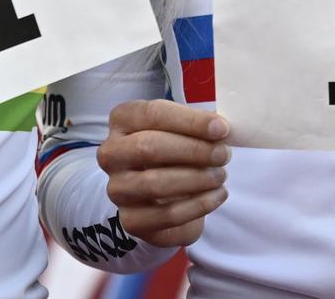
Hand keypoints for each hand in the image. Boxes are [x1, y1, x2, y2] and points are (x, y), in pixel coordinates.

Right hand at [98, 99, 230, 248]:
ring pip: (155, 183)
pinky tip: (218, 195)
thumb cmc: (173, 154)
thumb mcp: (180, 131)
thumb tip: (219, 129)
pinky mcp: (130, 220)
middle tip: (223, 155)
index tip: (222, 129)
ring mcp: (117, 189)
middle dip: (193, 150)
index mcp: (122, 120)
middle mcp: (111, 153)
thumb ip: (196, 127)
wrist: (163, 198)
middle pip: (149, 146)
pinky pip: (167, 215)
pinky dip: (199, 205)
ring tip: (221, 175)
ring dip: (196, 178)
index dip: (190, 122)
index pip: (152, 114)